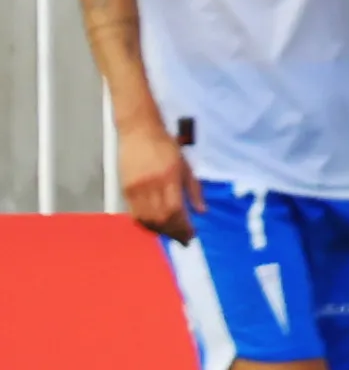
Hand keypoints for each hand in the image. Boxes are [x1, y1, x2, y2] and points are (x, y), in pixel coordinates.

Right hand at [119, 121, 200, 242]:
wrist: (139, 131)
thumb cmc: (167, 147)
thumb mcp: (186, 165)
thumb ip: (194, 190)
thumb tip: (202, 212)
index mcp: (169, 177)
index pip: (175, 211)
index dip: (183, 227)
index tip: (192, 234)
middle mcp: (151, 185)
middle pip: (160, 218)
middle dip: (173, 232)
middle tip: (183, 239)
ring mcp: (135, 188)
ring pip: (146, 219)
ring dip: (160, 231)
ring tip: (171, 233)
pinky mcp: (125, 189)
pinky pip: (134, 214)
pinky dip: (146, 224)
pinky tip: (156, 225)